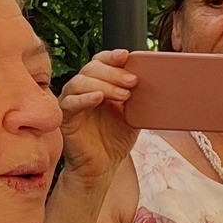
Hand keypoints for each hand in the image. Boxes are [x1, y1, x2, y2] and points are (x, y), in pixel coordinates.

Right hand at [59, 49, 137, 187]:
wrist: (103, 166)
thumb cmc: (116, 139)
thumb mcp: (133, 114)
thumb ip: (138, 96)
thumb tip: (158, 79)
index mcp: (99, 83)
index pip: (102, 61)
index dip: (112, 56)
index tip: (127, 55)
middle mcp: (83, 89)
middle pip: (92, 68)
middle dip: (114, 72)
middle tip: (132, 81)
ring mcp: (72, 102)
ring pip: (80, 81)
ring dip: (104, 84)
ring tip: (123, 94)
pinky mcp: (65, 118)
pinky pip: (70, 102)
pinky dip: (84, 98)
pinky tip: (98, 98)